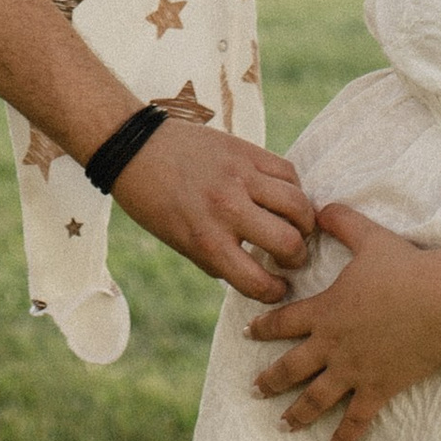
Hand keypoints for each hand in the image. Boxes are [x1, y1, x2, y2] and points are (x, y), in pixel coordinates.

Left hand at [111, 119, 314, 304]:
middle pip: (289, 242)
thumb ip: (219, 260)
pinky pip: (288, 171)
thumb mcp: (181, 244)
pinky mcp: (245, 150)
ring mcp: (239, 176)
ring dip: (306, 223)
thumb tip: (257, 274)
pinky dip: (294, 188)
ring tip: (298, 227)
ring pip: (298, 204)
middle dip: (297, 258)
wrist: (134, 148)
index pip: (258, 282)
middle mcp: (227, 209)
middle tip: (292, 257)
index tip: (280, 287)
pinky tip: (285, 197)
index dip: (276, 292)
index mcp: (206, 241)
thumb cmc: (154, 203)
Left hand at [245, 205, 440, 440]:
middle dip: (270, 379)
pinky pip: (358, 417)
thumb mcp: (369, 237)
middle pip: (291, 367)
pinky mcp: (379, 387)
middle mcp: (332, 345)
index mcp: (324, 310)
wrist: (440, 304)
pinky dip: (346, 435)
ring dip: (297, 413)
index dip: (263, 327)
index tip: (248, 333)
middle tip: (254, 390)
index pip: (283, 321)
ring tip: (282, 424)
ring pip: (317, 398)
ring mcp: (354, 370)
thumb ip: (341, 221)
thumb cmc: (405, 269)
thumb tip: (320, 207)